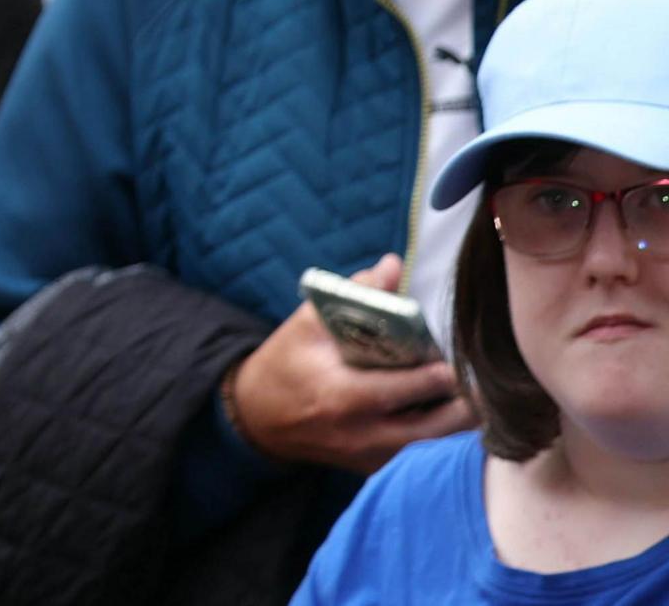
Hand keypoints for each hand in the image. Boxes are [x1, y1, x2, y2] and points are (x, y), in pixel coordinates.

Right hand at [224, 255, 465, 472]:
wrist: (259, 416)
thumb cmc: (286, 363)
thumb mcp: (308, 323)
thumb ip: (355, 293)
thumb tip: (394, 265)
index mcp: (345, 396)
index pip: (415, 386)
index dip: (444, 370)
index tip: (456, 353)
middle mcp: (363, 434)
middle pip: (441, 424)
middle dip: (465, 399)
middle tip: (474, 376)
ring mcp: (371, 457)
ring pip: (438, 444)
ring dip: (455, 418)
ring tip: (466, 393)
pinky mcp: (376, 468)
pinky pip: (420, 454)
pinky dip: (436, 433)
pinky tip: (437, 411)